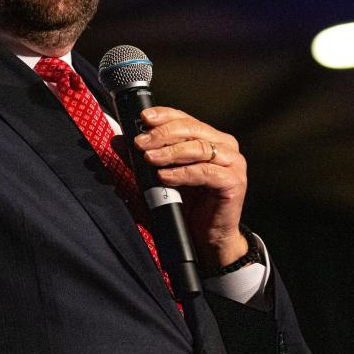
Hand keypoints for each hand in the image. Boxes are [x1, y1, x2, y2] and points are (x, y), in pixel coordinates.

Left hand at [134, 106, 248, 269]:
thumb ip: (141, 157)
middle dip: (162, 134)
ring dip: (170, 152)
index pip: (184, 118)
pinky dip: (182, 173)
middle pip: (191, 129)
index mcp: (209, 137)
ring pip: (198, 148)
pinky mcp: (234, 182)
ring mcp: (233, 163)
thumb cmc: (187, 204)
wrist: (206, 237)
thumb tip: (119, 141)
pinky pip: (205, 172)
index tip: (143, 118)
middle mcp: (224, 145)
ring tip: (149, 158)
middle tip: (140, 143)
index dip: (164, 115)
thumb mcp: (159, 176)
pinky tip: (164, 176)